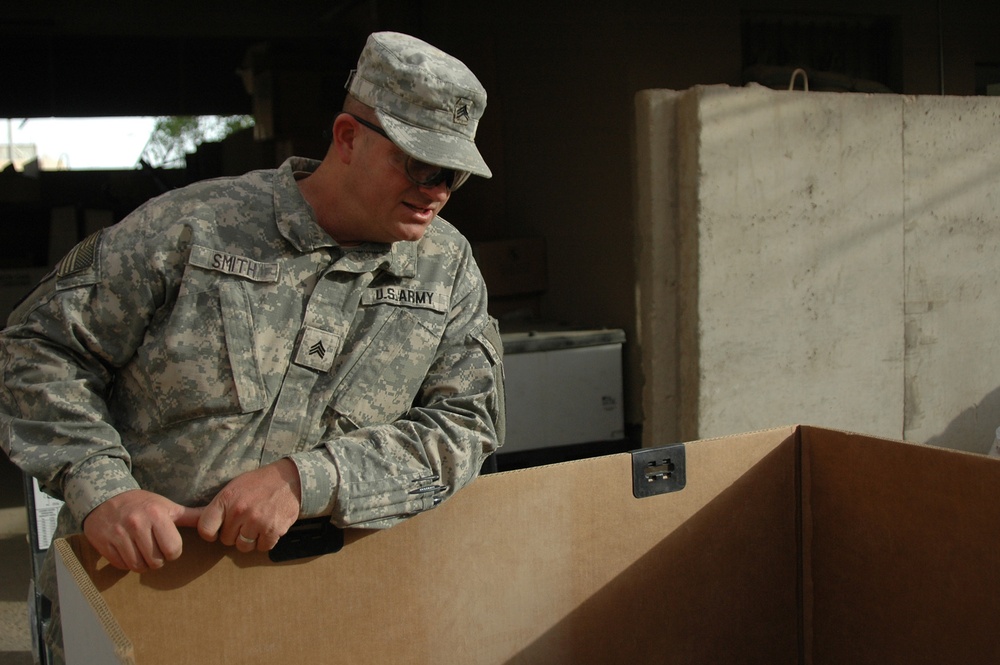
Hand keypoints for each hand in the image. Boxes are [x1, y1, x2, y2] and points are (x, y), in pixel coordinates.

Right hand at [82, 489, 202, 572]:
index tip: (168, 546)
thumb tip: (214, 521)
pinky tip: (129, 552)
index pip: (172, 548)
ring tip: (143, 553)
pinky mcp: (104, 543)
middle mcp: (137, 524)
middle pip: (155, 560)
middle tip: (155, 551)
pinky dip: (126, 564)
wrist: (106, 498)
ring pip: (138, 566)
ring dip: (143, 564)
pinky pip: (121, 565)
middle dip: (158, 560)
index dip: (173, 552)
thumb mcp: (167, 507)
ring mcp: (119, 534)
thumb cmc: (143, 504)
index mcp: (157, 514)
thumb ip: (191, 516)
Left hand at [197, 458, 301, 552]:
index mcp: (226, 499)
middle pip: (226, 540)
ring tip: (257, 525)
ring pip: (243, 546)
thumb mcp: (234, 487)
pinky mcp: (274, 530)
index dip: (210, 532)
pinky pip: (262, 547)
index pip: (205, 528)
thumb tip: (199, 525)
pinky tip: (268, 527)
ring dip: (249, 540)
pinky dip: (265, 541)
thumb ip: (219, 506)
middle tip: (244, 521)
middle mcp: (240, 511)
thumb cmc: (259, 483)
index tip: (216, 530)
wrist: (290, 479)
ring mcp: (257, 521)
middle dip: (234, 533)